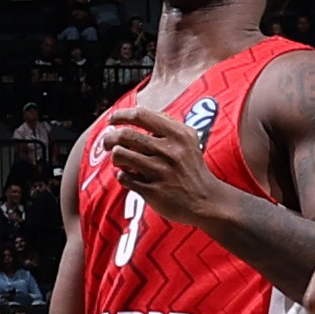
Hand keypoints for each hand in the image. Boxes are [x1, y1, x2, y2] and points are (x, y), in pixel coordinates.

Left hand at [100, 107, 216, 227]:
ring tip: (121, 160)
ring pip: (120, 155)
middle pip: (124, 135)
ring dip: (115, 157)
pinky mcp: (154, 191)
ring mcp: (161, 172)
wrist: (206, 200)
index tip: (112, 120)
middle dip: (110, 138)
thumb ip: (164, 122)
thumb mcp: (187, 139)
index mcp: (178, 135)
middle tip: (108, 143)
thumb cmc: (191, 166)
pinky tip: (131, 177)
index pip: (140, 115)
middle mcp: (170, 152)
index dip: (120, 115)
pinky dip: (123, 176)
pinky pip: (124, 178)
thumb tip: (134, 112)